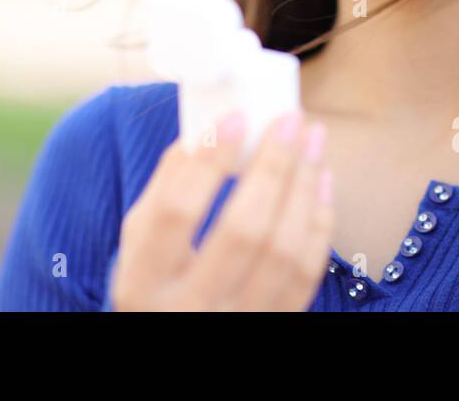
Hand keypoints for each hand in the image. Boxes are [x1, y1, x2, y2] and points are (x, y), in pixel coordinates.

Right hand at [110, 109, 333, 310]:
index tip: (236, 118)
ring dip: (304, 186)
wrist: (178, 339)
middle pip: (243, 230)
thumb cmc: (156, 283)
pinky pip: (306, 273)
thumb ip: (164, 188)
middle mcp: (189, 310)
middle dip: (273, 165)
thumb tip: (207, 129)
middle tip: (290, 119)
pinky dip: (319, 222)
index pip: (177, 211)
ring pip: (284, 250)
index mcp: (142, 283)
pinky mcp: (274, 326)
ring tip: (313, 140)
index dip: (208, 161)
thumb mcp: (137, 244)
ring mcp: (237, 323)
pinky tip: (320, 182)